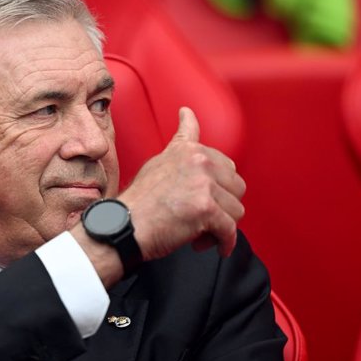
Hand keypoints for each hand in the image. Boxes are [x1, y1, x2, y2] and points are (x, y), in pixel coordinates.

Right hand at [118, 107, 245, 259]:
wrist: (124, 225)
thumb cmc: (138, 201)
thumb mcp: (157, 161)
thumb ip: (180, 144)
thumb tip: (187, 113)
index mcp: (189, 150)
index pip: (224, 163)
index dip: (219, 184)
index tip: (208, 191)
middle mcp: (199, 162)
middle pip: (236, 187)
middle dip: (223, 206)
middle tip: (202, 218)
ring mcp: (203, 185)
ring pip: (236, 210)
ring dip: (221, 226)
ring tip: (199, 232)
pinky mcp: (206, 209)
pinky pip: (230, 230)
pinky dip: (225, 242)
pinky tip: (216, 247)